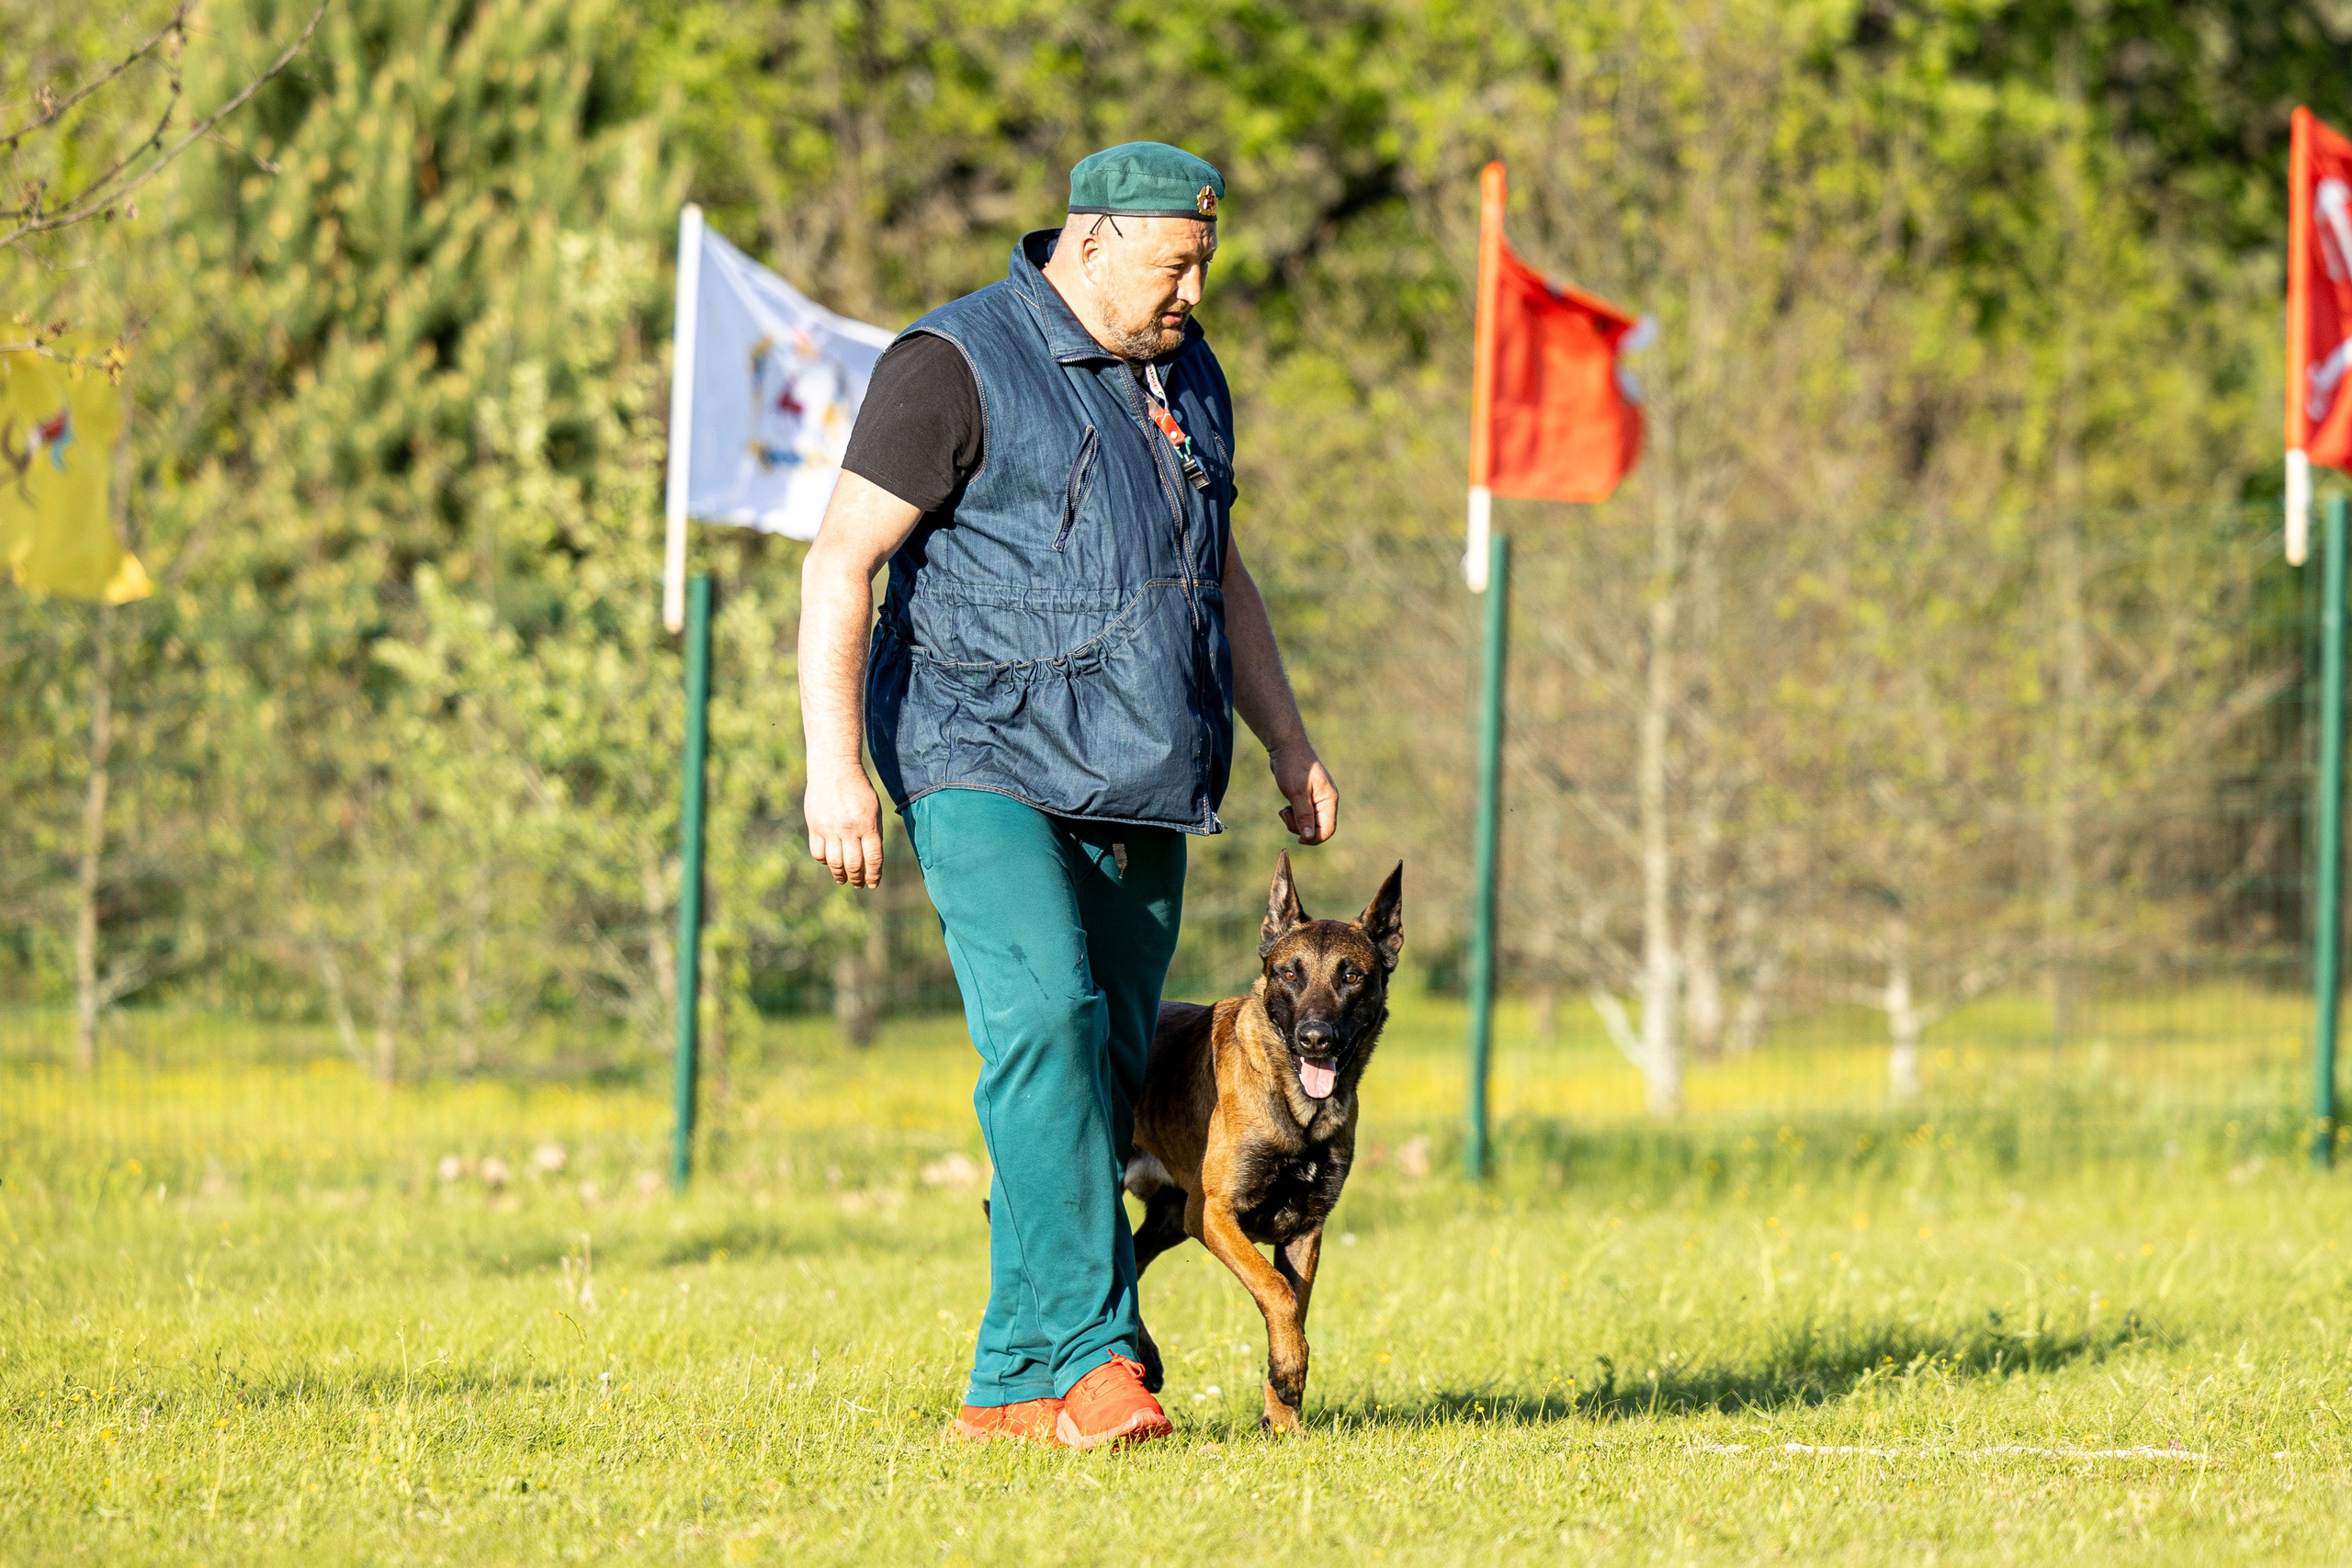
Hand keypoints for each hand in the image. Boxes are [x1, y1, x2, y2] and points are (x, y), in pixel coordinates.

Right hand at [805, 766, 885, 886]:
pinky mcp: (814, 826)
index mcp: (868, 825)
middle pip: (853, 864)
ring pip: (834, 862)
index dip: (874, 875)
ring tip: (843, 879)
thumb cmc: (859, 790)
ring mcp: (830, 829)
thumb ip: (873, 833)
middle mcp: (849, 829)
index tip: (873, 883)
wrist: (834, 770)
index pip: (873, 858)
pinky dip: (824, 861)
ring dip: (840, 875)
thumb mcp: (874, 809)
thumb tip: (870, 859)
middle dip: (857, 878)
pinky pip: (818, 852)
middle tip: (858, 884)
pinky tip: (829, 862)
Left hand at [1269, 745, 1338, 845]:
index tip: (1298, 840)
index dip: (1314, 838)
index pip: (1328, 829)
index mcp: (1329, 799)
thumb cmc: (1292, 766)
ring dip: (1294, 822)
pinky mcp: (1307, 797)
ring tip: (1283, 810)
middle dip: (1300, 828)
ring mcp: (1316, 799)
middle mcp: (1326, 800)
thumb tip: (1309, 837)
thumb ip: (1304, 815)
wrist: (1285, 746)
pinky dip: (1293, 815)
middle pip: (1318, 828)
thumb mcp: (1296, 792)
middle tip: (1285, 815)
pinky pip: (1302, 815)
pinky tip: (1285, 807)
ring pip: (1308, 823)